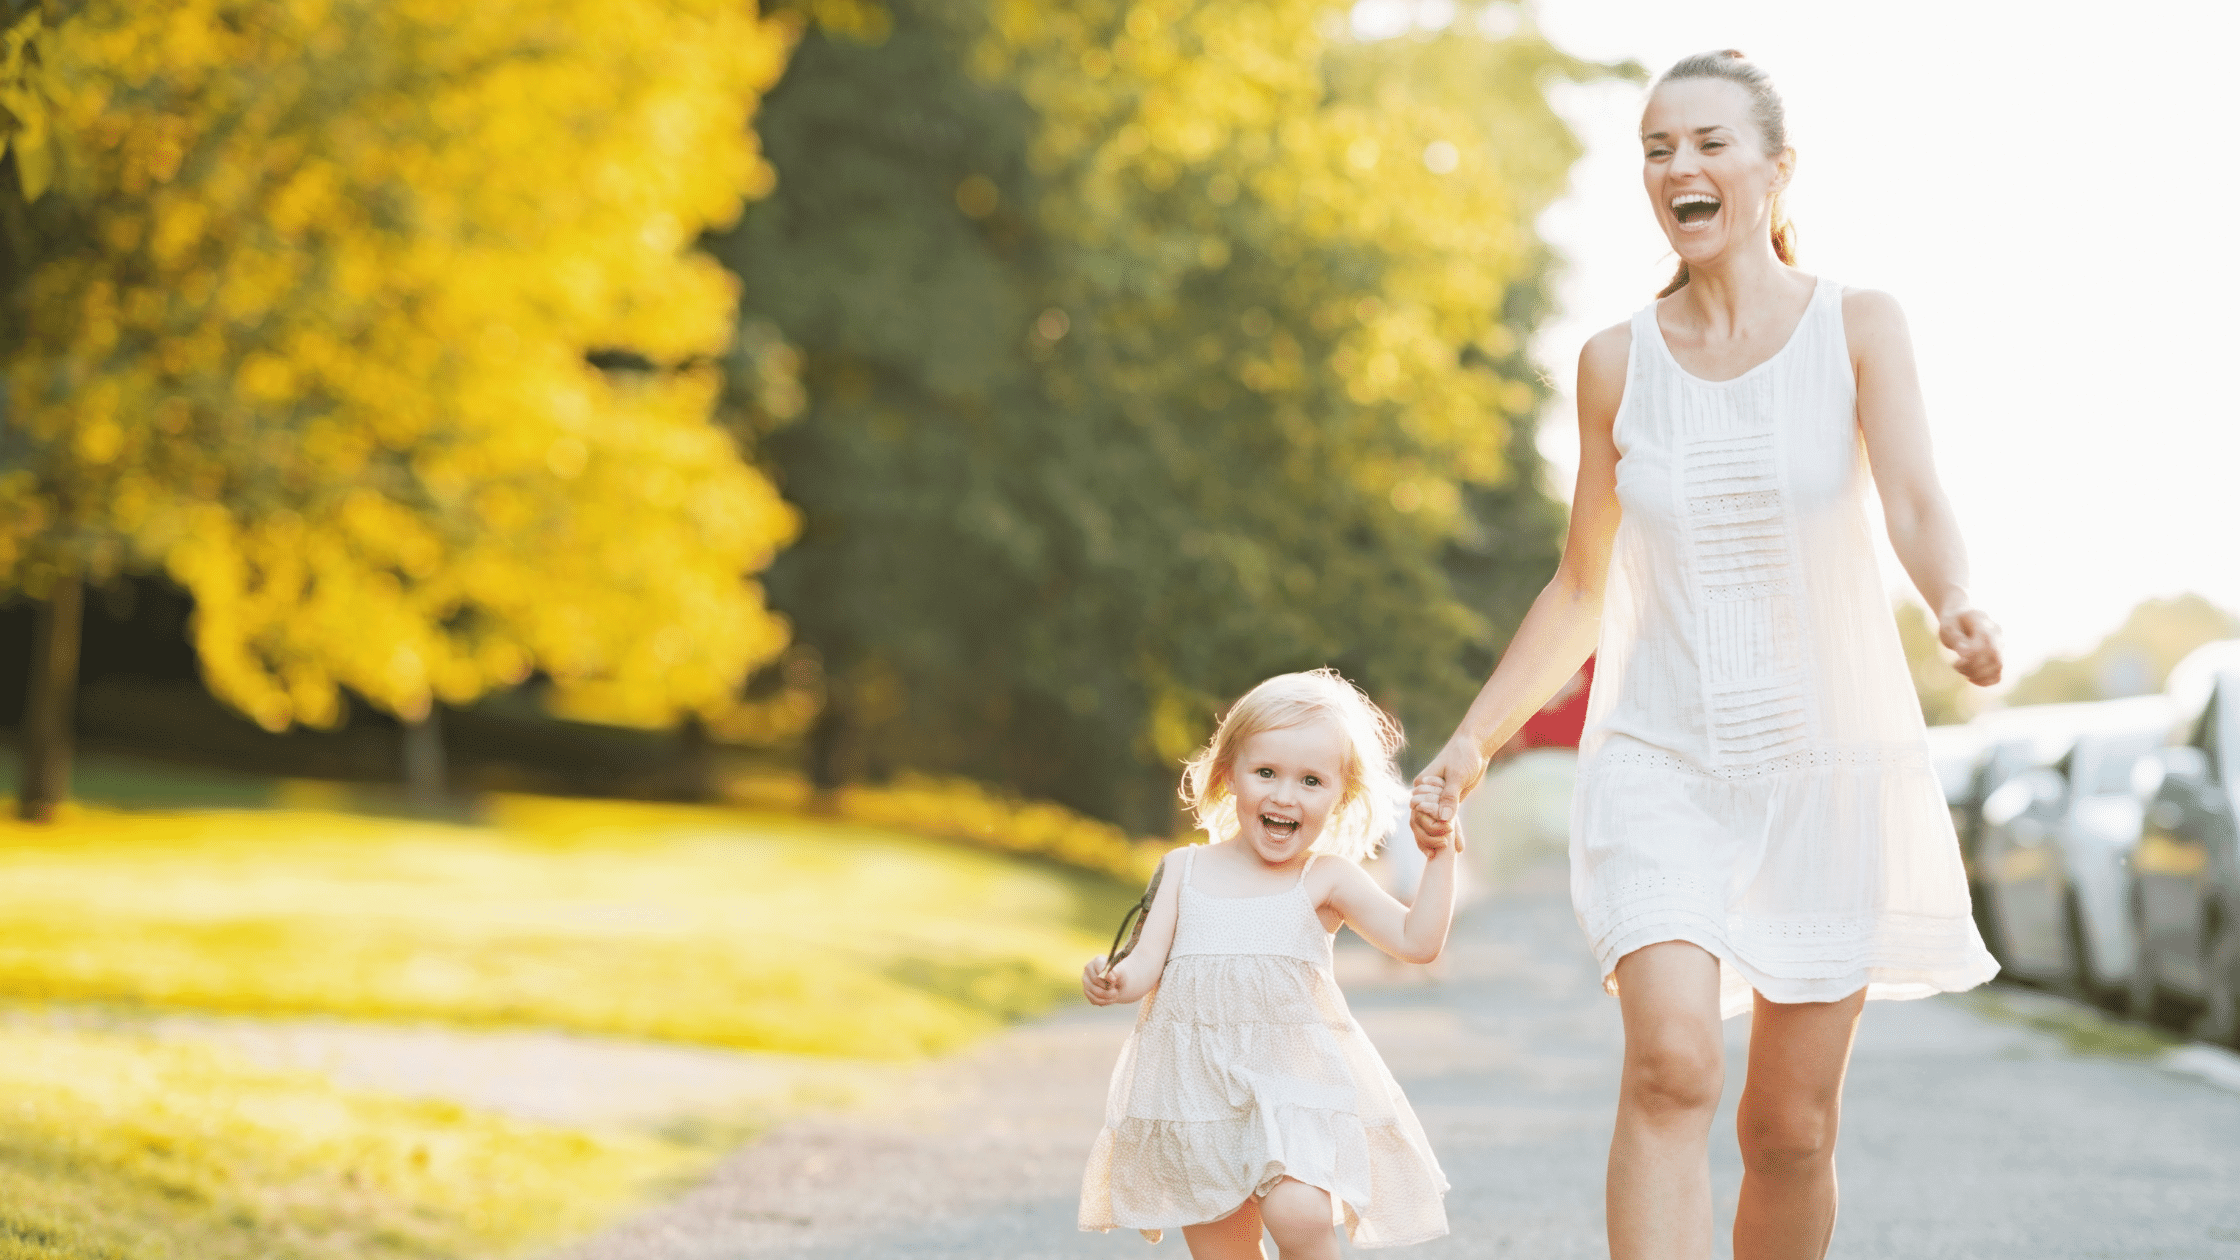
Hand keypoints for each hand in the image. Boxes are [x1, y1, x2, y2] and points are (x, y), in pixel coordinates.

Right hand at [1082, 957, 1124, 1005]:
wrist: (1117, 983)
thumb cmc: (1118, 975)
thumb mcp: (1121, 972)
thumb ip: (1116, 972)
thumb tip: (1110, 977)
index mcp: (1097, 961)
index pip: (1099, 967)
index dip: (1107, 975)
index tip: (1114, 980)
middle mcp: (1088, 971)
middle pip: (1096, 980)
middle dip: (1108, 987)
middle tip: (1116, 989)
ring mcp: (1086, 982)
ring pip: (1095, 992)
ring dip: (1108, 996)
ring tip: (1115, 994)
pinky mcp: (1087, 993)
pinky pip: (1095, 1000)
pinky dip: (1105, 1001)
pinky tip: (1111, 998)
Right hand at [1409, 736, 1487, 850]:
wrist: (1475, 746)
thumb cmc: (1463, 755)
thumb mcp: (1457, 775)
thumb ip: (1450, 797)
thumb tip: (1444, 819)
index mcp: (1421, 785)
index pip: (1418, 811)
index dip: (1428, 824)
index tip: (1446, 829)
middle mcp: (1425, 794)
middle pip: (1421, 821)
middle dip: (1431, 836)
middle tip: (1446, 847)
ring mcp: (1436, 799)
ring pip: (1431, 824)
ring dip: (1438, 839)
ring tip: (1448, 855)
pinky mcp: (1448, 803)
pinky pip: (1446, 821)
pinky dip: (1452, 834)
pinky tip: (1459, 848)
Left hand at [1940, 608, 2002, 686]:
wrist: (1959, 616)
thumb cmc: (1951, 621)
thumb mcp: (1948, 626)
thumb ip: (1956, 638)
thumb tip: (1965, 654)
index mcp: (1985, 625)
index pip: (1988, 647)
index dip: (1974, 658)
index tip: (1957, 660)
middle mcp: (1996, 636)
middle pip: (1995, 660)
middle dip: (1974, 668)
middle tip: (1956, 665)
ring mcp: (1999, 646)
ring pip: (1997, 668)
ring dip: (1977, 675)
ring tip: (1961, 670)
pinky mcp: (1996, 657)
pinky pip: (1997, 675)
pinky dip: (1985, 681)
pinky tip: (1970, 678)